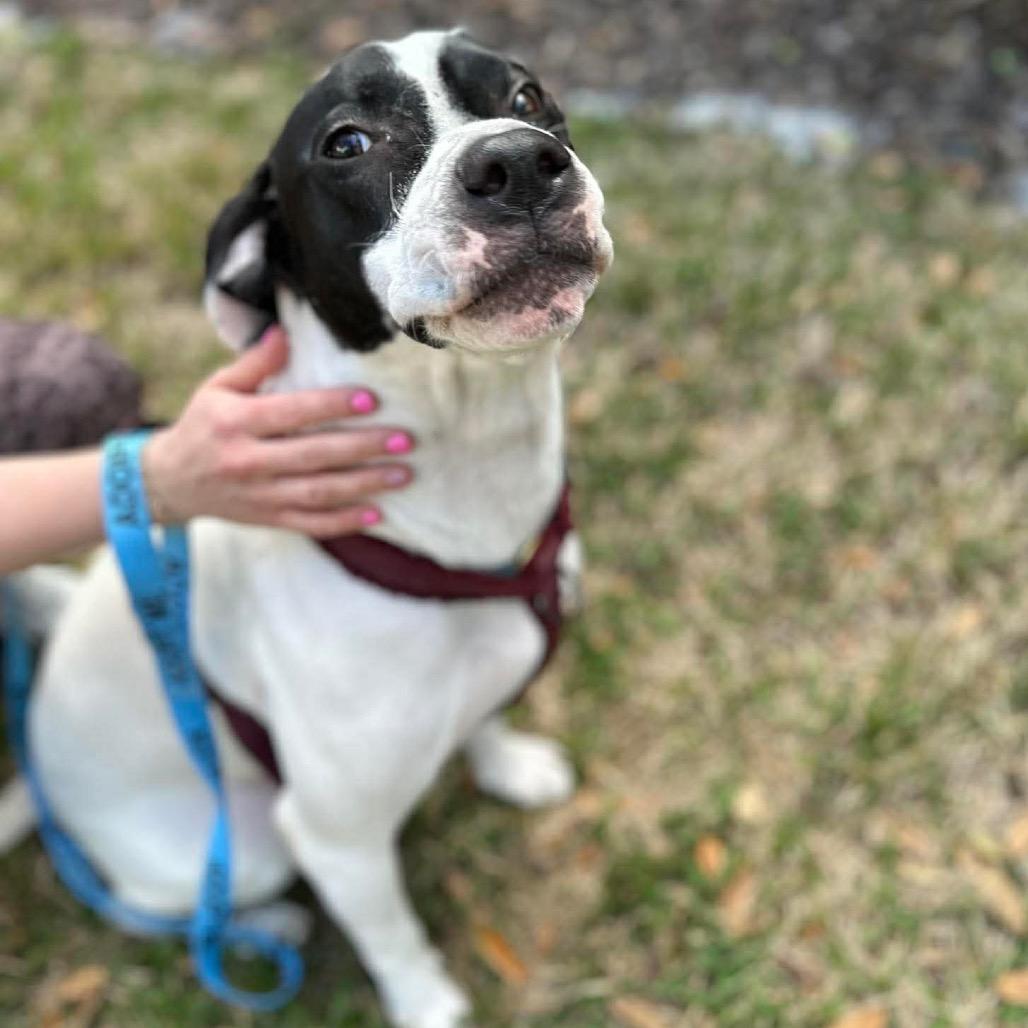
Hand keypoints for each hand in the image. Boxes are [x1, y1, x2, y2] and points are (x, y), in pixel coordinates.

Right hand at [142, 326, 412, 534]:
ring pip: (319, 493)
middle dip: (362, 448)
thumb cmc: (203, 425)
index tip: (372, 399)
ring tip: (403, 474)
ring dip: (365, 485)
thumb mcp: (218, 387)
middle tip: (404, 439)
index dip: (332, 406)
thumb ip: (255, 363)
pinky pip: (311, 525)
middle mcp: (247, 461)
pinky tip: (378, 514)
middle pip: (314, 455)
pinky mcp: (268, 520)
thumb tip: (285, 332)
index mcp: (236, 422)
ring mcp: (259, 496)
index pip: (292, 413)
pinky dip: (345, 522)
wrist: (170, 482)